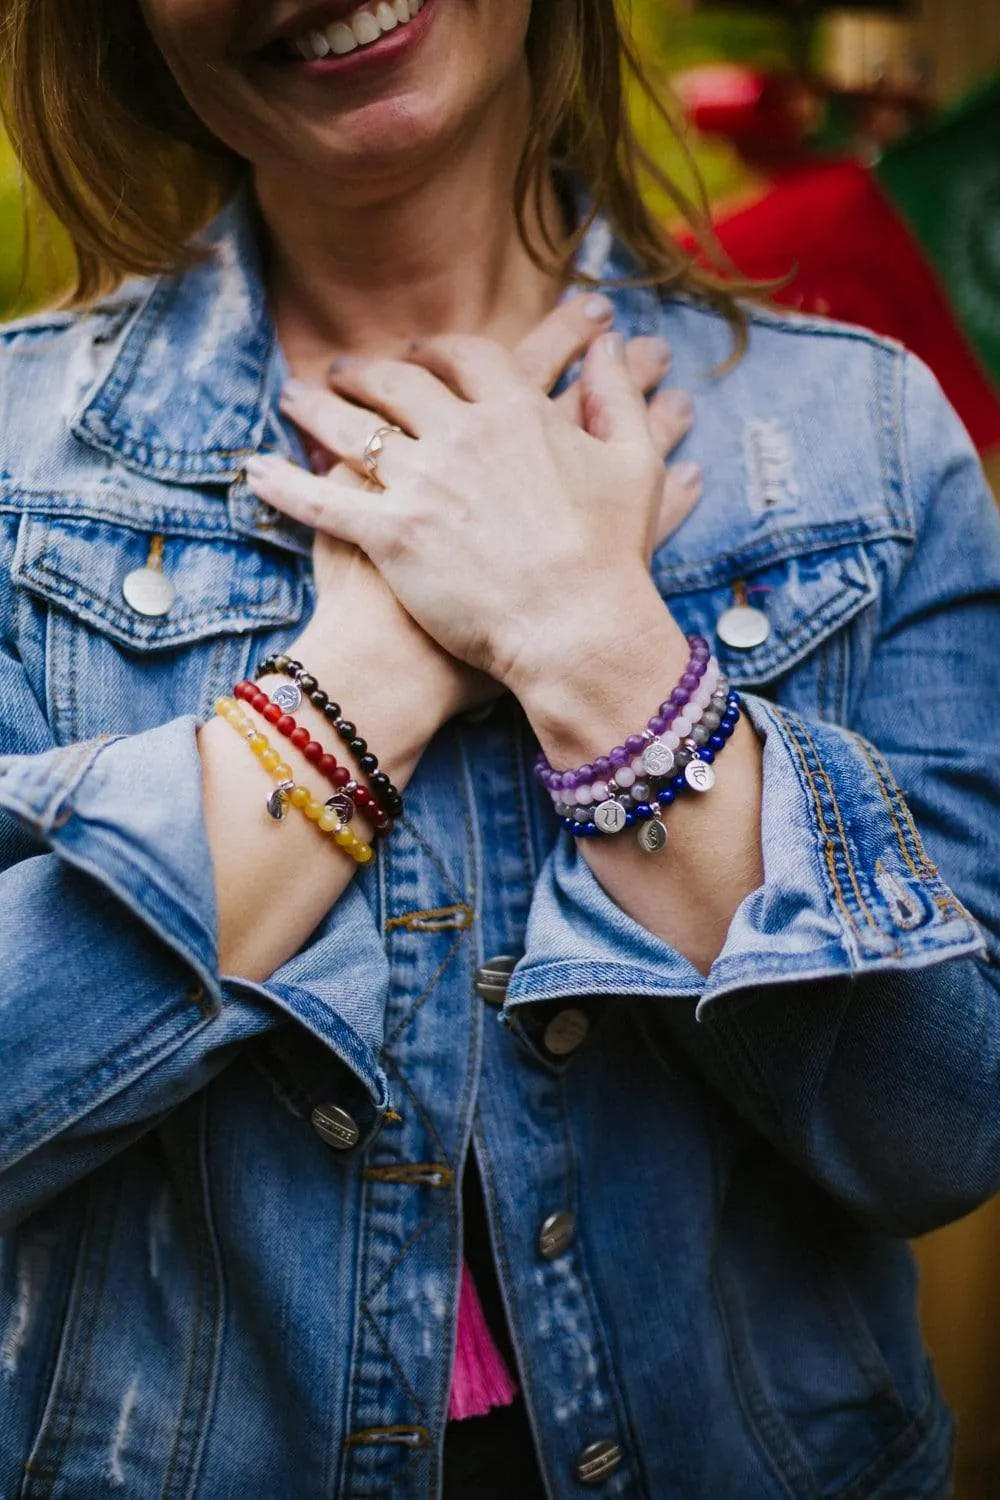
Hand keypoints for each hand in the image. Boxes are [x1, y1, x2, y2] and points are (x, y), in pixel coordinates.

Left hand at [249, 329, 699, 692]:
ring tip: (295, 397)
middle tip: (344, 370)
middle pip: (397, 383)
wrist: (576, 627)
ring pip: (350, 430)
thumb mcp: (633, 464)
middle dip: (365, 371)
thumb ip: (616, 399)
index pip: (465, 357)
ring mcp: (420, 483)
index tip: (422, 354)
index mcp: (515, 411)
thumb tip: (606, 352)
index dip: (437, 351)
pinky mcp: (389, 535)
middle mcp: (460, 434)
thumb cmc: (610, 556)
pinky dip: (283, 484)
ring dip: (316, 407)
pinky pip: (321, 501)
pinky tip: (255, 471)